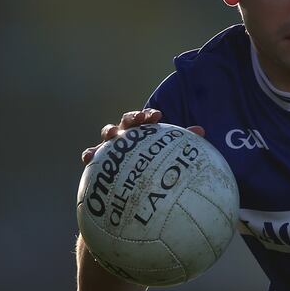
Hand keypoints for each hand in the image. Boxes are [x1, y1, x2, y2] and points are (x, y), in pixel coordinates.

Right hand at [80, 109, 205, 163]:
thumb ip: (182, 140)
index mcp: (142, 129)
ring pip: (108, 134)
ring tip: (113, 135)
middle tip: (140, 119)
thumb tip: (200, 131)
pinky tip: (88, 157)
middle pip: (126, 122)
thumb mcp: (168, 149)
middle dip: (132, 118)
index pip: (144, 118)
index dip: (149, 115)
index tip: (158, 116)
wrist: (138, 175)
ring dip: (110, 132)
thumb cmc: (155, 159)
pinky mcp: (101, 159)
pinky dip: (90, 153)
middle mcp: (126, 134)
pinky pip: (92, 155)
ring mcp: (112, 145)